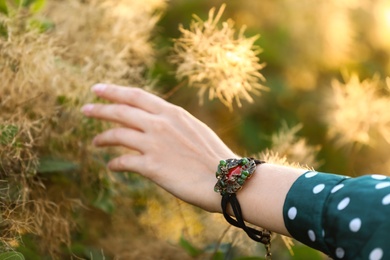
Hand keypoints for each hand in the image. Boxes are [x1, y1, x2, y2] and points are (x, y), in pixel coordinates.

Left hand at [81, 84, 235, 211]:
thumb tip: (155, 121)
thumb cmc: (213, 155)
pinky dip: (115, 164)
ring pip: (117, 134)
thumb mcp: (193, 128)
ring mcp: (154, 144)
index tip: (98, 89)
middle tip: (85, 108)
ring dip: (102, 137)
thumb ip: (172, 122)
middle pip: (121, 111)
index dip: (114, 91)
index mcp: (171, 113)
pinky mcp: (151, 166)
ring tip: (95, 141)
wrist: (225, 178)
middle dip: (100, 109)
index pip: (136, 96)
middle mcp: (160, 124)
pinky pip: (123, 162)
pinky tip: (112, 166)